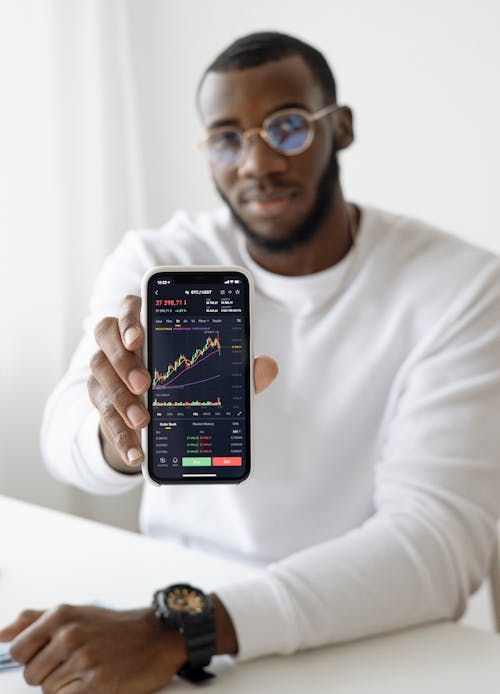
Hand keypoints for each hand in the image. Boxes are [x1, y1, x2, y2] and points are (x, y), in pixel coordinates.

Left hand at [0, 605, 185, 692]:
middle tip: (76, 663)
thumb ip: (34, 620)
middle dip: (50, 675)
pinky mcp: (98, 684)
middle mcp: (69, 634)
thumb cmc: (112, 627)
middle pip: (31, 675)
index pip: (17, 650)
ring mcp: (84, 659)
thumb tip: (0, 634)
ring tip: (90, 671)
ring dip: (66, 687)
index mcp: (60, 615)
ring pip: (49, 691)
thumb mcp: (74, 613)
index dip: (31, 658)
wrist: (156, 636)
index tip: (50, 655)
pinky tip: (95, 683)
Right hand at [88, 295, 277, 472]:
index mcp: (147, 321)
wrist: (156, 409)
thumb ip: (237, 368)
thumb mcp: (215, 373)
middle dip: (123, 359)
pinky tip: (136, 452)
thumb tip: (267, 366)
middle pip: (105, 334)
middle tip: (144, 384)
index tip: (139, 337)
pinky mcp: (100, 398)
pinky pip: (101, 413)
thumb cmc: (186, 376)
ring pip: (98, 373)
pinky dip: (118, 434)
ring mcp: (105, 368)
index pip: (130, 306)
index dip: (130, 319)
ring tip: (142, 421)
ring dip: (119, 397)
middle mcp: (118, 339)